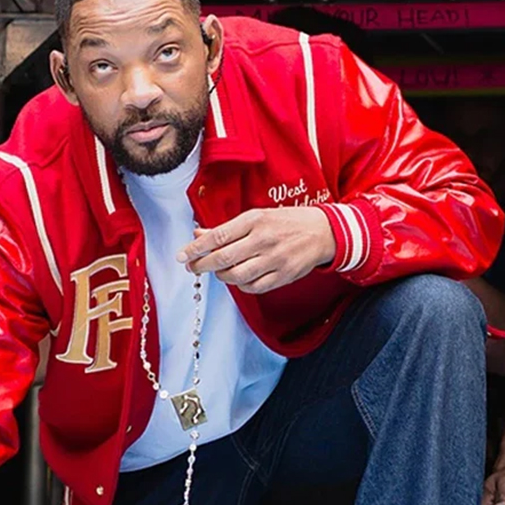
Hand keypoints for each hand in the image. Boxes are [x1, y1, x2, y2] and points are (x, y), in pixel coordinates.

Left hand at [177, 207, 335, 294]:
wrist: (322, 232)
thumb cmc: (284, 222)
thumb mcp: (256, 217)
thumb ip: (226, 228)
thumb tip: (198, 234)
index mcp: (255, 220)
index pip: (218, 236)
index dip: (196, 248)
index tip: (182, 255)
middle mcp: (263, 240)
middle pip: (223, 258)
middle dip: (202, 265)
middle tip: (191, 267)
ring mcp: (274, 259)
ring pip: (236, 275)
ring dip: (221, 276)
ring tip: (217, 271)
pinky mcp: (283, 276)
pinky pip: (253, 287)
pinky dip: (240, 285)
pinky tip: (237, 278)